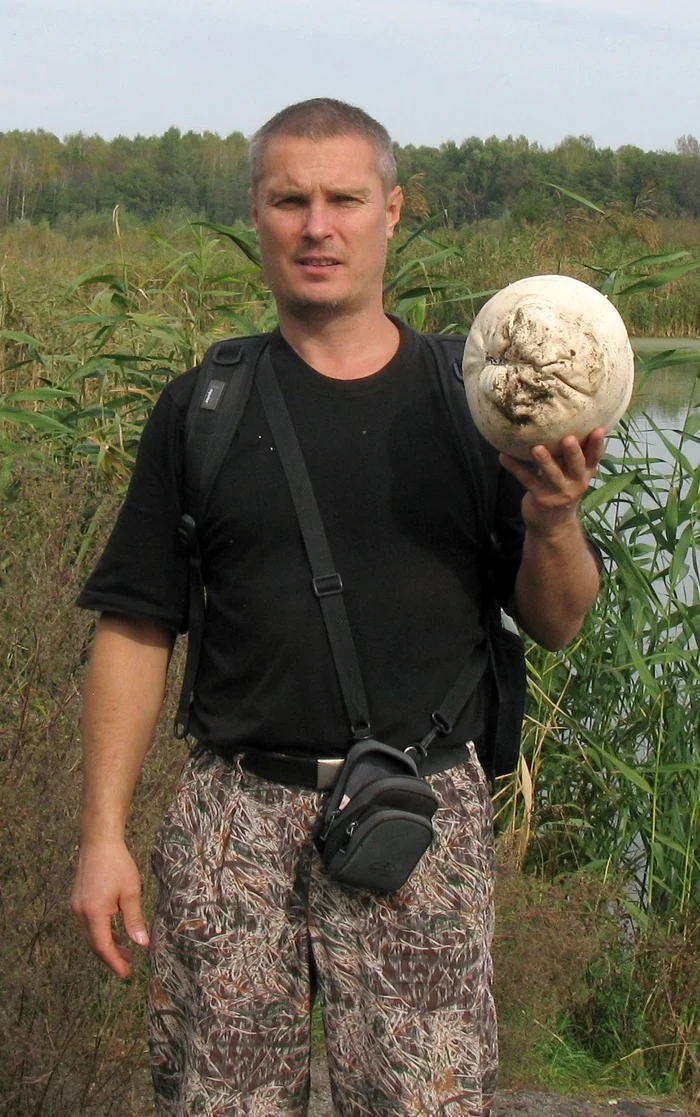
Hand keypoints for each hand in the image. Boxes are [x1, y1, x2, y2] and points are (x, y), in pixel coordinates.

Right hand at [70, 839, 149, 978]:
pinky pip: (90, 924)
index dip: (115, 962)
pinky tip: (115, 934)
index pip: (103, 947)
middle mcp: (81, 913)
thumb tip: (142, 944)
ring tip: (126, 952)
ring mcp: (77, 907)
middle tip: (129, 966)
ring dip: (108, 945)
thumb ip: (135, 920)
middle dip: (112, 957)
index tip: (126, 974)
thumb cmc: (117, 864)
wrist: (99, 842)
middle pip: (95, 944)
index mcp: (94, 913)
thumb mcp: (131, 892)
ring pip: (91, 935)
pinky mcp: (78, 901)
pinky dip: (102, 932)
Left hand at [499, 427, 604, 531]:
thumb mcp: (571, 472)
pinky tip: (503, 456)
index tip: (598, 429)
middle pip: (576, 466)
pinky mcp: (541, 499)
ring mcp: (558, 493)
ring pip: (551, 474)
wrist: (551, 523)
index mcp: (585, 473)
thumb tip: (562, 418)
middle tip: (569, 439)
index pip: (594, 457)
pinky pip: (526, 480)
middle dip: (573, 452)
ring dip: (544, 461)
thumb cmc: (561, 486)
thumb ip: (569, 453)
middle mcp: (576, 483)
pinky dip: (514, 467)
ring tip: (536, 448)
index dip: (597, 444)